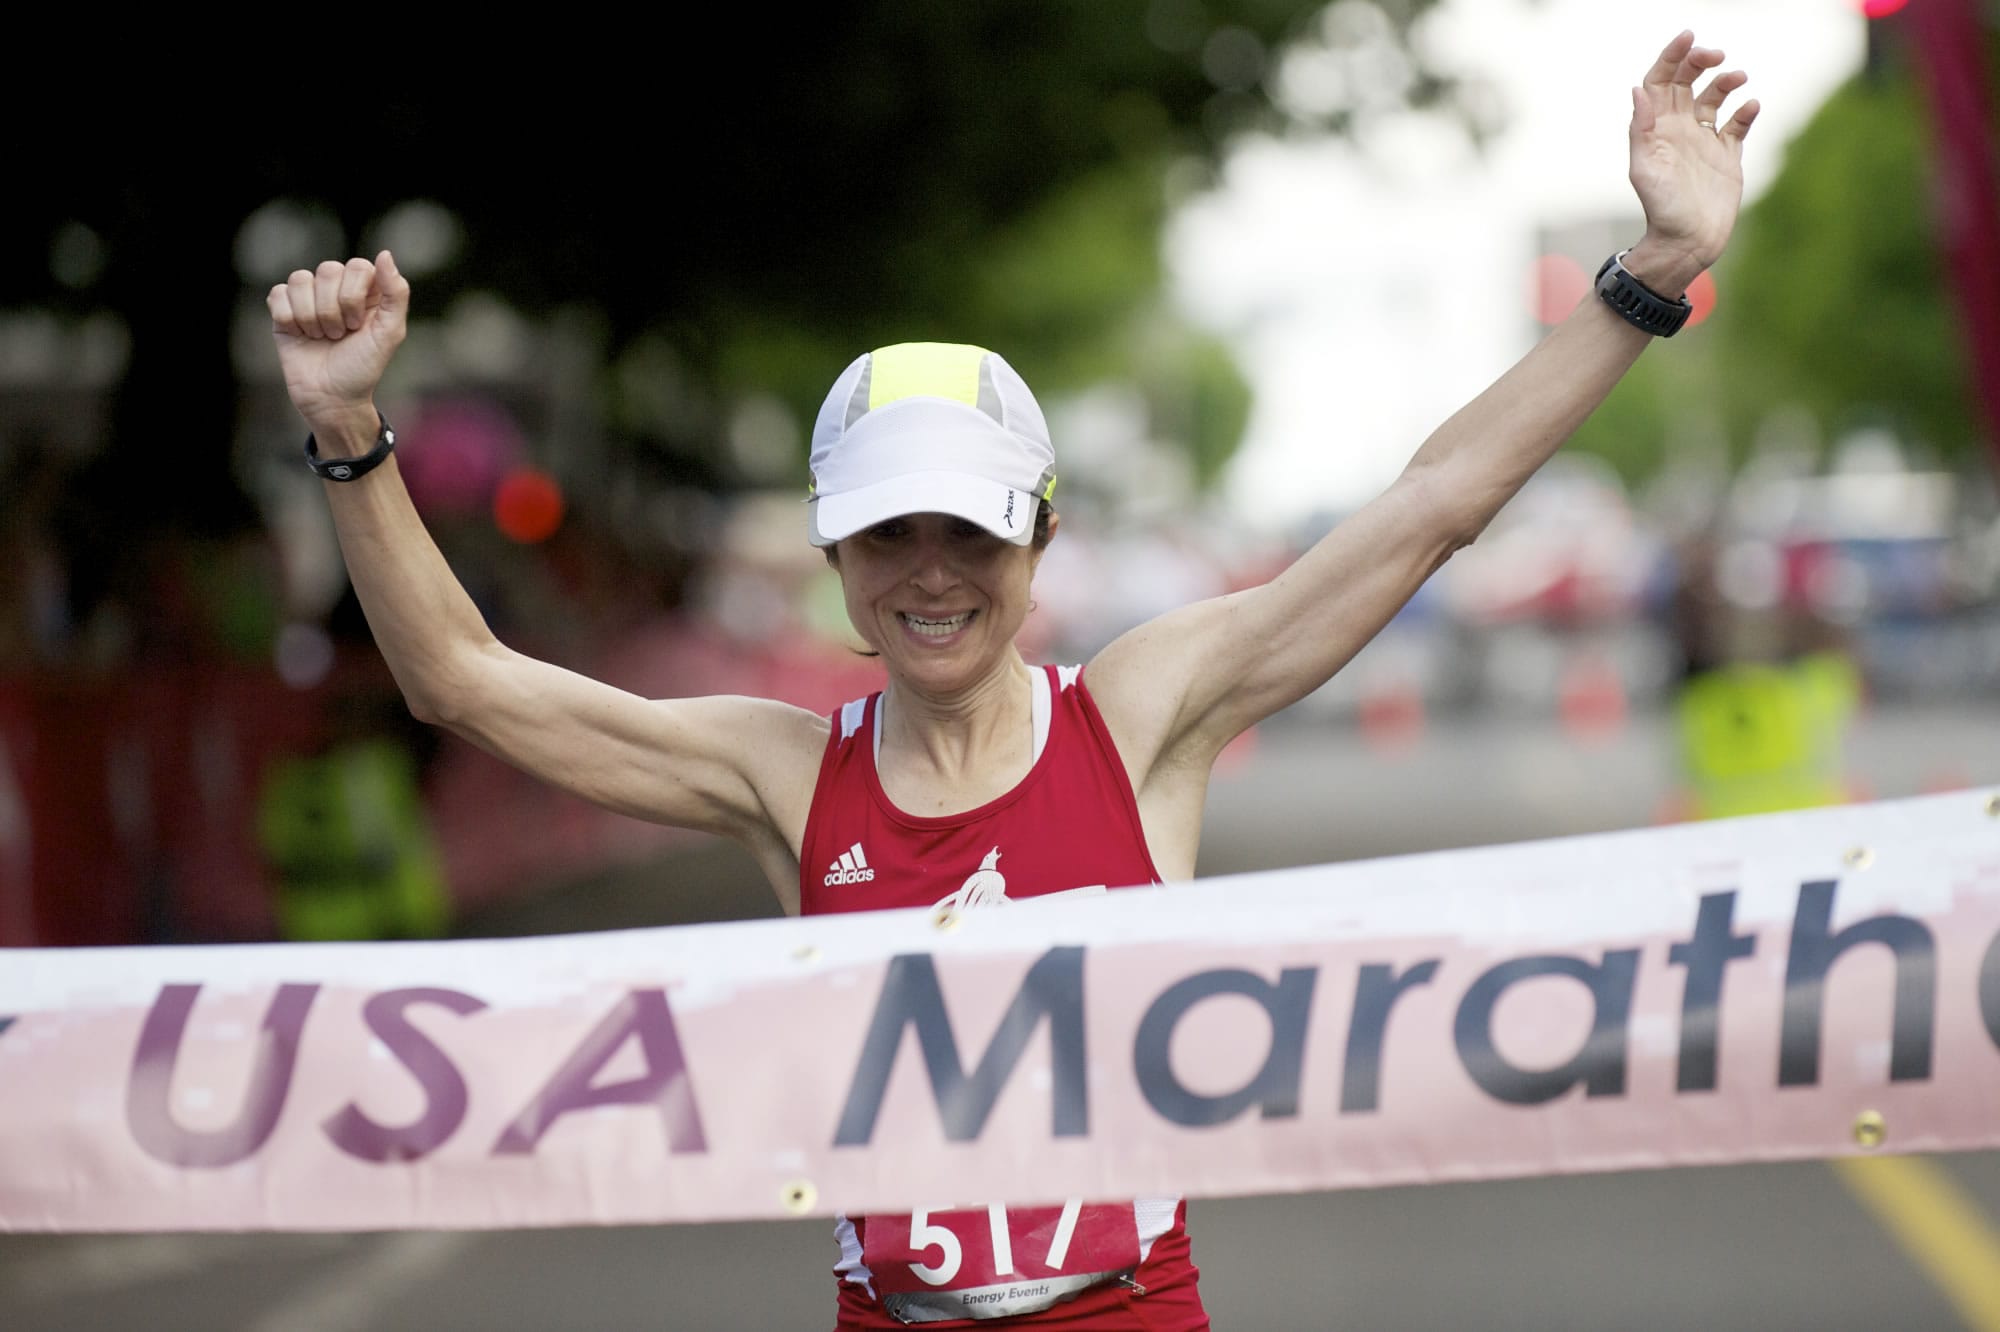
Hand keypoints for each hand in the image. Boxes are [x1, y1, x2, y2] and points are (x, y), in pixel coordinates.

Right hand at [267, 251, 410, 441]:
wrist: (332, 398)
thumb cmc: (364, 367)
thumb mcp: (390, 333)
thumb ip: (396, 293)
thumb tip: (385, 253)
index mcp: (365, 290)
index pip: (357, 266)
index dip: (354, 296)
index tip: (358, 325)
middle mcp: (336, 289)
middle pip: (328, 270)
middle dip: (334, 310)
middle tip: (340, 335)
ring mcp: (308, 298)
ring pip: (300, 279)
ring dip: (312, 316)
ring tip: (322, 337)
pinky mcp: (283, 310)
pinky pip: (278, 294)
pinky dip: (289, 319)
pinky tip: (300, 335)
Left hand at [1623, 31, 1760, 294]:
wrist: (1686, 243)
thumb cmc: (1661, 210)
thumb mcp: (1645, 169)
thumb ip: (1642, 129)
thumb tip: (1639, 89)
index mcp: (1656, 129)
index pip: (1660, 82)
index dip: (1671, 57)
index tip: (1688, 37)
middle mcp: (1678, 130)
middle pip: (1688, 82)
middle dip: (1700, 61)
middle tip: (1716, 55)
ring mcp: (1703, 141)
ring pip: (1715, 97)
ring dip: (1726, 82)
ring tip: (1738, 78)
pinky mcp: (1727, 155)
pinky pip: (1737, 125)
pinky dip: (1745, 112)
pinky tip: (1750, 107)